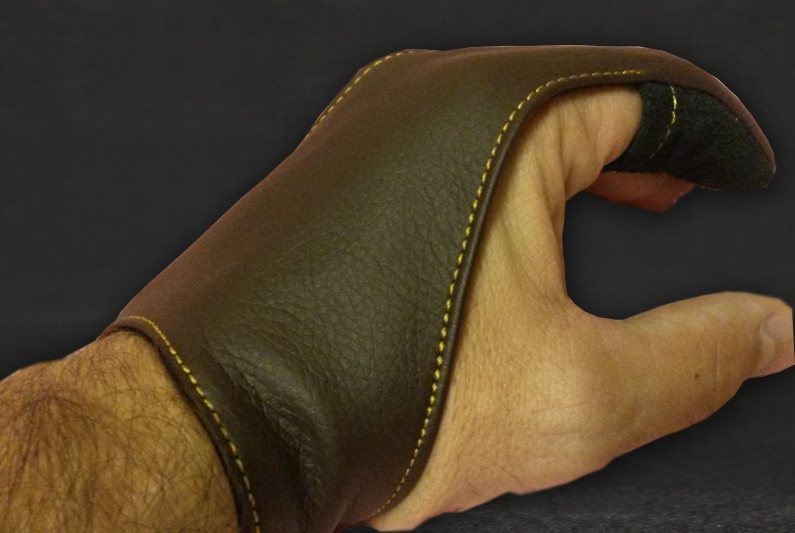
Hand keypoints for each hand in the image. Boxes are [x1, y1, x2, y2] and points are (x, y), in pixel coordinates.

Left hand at [364, 85, 793, 530]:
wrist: (225, 417)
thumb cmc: (374, 400)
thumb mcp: (575, 396)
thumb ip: (696, 359)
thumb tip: (770, 332)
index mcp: (502, 119)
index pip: (646, 95)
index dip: (712, 135)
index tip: (741, 170)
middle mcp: (428, 98)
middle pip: (578, 101)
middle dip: (646, 146)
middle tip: (687, 184)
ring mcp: (372, 127)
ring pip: (509, 126)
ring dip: (574, 164)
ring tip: (622, 197)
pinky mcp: (337, 166)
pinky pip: (447, 152)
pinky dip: (502, 180)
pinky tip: (514, 228)